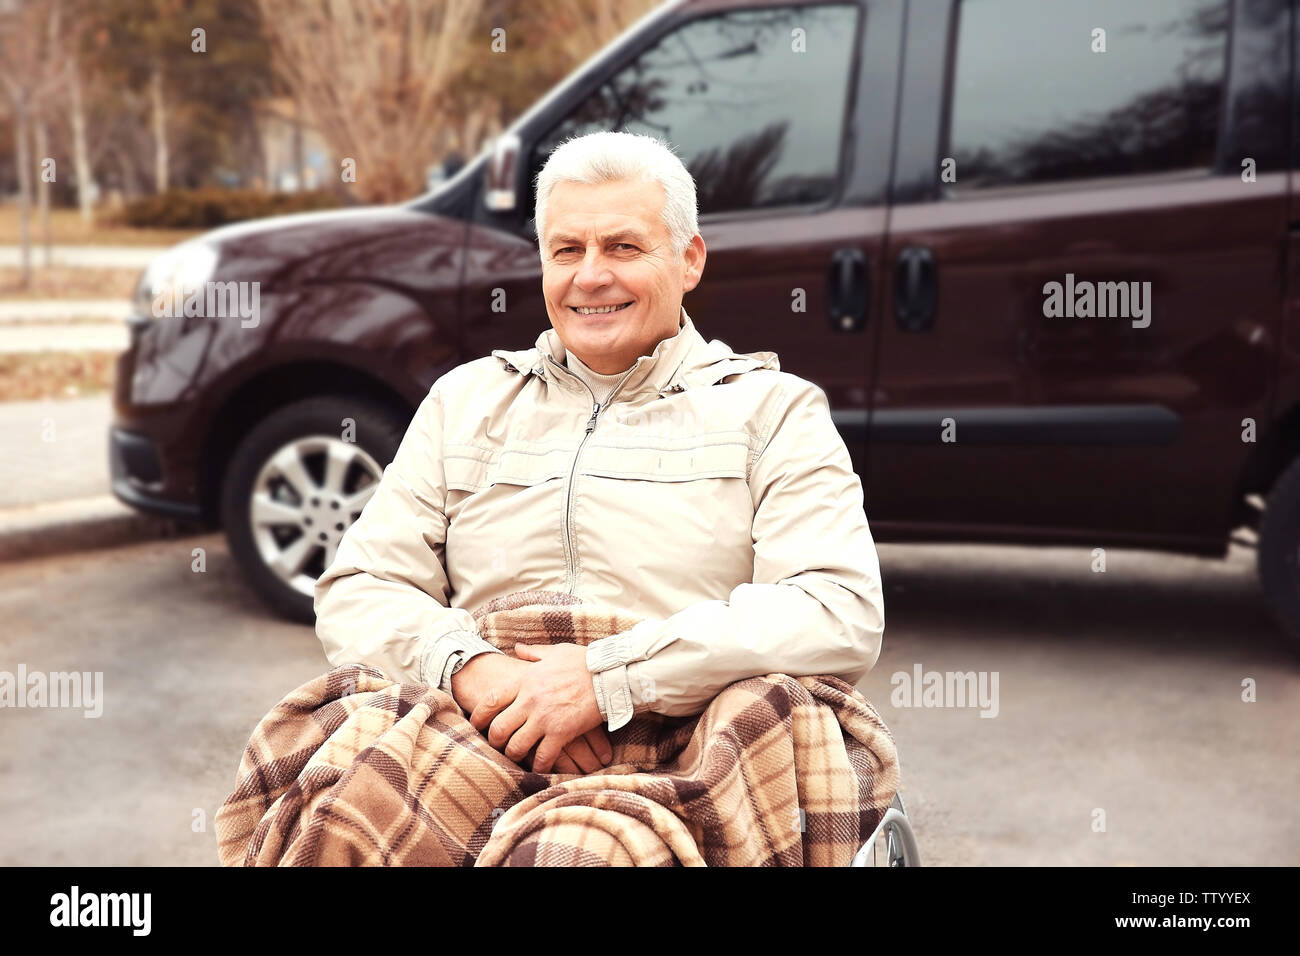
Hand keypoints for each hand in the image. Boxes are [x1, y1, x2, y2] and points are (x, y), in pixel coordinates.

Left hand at [482, 642, 607, 773]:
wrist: (608, 674)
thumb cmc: (583, 661)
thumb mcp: (554, 652)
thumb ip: (532, 653)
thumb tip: (517, 648)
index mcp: (525, 680)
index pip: (491, 700)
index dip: (479, 716)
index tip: (476, 724)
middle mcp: (530, 700)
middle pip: (499, 728)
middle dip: (494, 741)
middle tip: (497, 745)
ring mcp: (544, 719)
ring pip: (516, 746)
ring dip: (513, 754)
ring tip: (517, 756)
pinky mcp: (561, 733)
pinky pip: (543, 757)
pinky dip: (539, 766)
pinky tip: (540, 768)